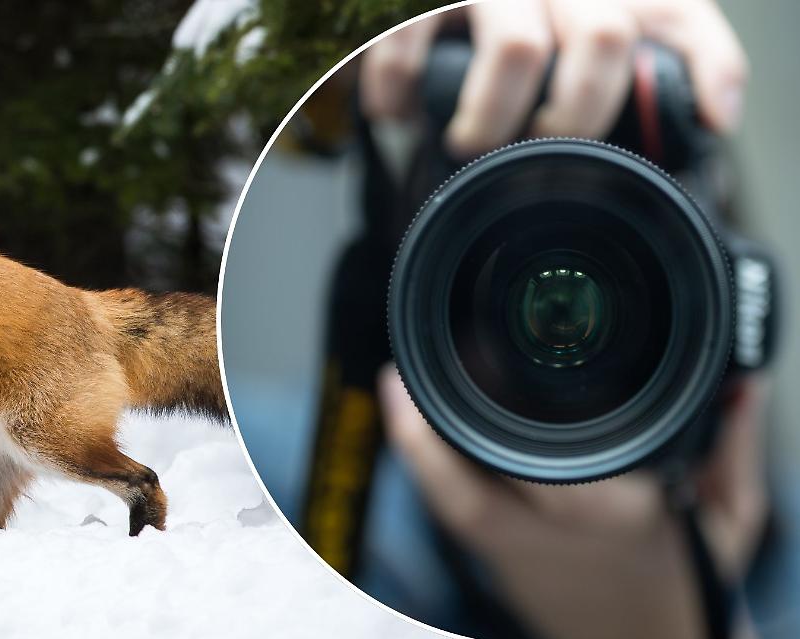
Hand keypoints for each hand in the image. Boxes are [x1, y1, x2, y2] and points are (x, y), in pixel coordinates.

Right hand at [360, 0, 747, 157]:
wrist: (408, 0)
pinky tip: (400, 111)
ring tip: (469, 142)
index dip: (706, 67)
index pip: (678, 13)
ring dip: (492, 118)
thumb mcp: (569, 26)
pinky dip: (400, 95)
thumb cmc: (497, 21)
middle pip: (602, 38)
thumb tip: (714, 114)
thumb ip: (635, 62)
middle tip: (538, 147)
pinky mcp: (418, 1)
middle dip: (573, 115)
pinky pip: (412, 51)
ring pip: (519, 50)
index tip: (710, 118)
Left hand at [378, 365, 767, 638]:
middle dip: (428, 436)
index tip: (475, 358)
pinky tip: (414, 431)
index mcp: (618, 517)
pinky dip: (428, 471)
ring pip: (450, 506)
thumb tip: (744, 383)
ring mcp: (521, 559)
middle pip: (474, 492)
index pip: (558, 466)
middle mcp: (556, 539)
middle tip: (397, 375)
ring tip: (394, 389)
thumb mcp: (733, 513)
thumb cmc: (690, 578)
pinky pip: (454, 516)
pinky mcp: (501, 567)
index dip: (510, 416)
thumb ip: (734, 447)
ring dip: (416, 449)